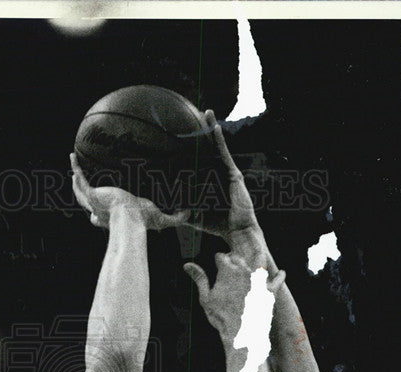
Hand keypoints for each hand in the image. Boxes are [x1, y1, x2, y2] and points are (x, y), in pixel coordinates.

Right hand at [70, 153, 188, 230]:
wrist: (130, 220)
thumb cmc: (143, 222)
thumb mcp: (162, 218)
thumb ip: (176, 217)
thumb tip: (190, 213)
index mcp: (112, 218)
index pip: (101, 219)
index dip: (98, 218)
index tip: (96, 215)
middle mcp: (101, 211)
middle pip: (88, 205)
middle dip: (84, 197)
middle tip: (82, 186)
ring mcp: (95, 202)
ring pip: (79, 192)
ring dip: (75, 181)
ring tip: (74, 168)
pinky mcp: (92, 194)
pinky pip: (81, 179)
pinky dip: (75, 167)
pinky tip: (72, 156)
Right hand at [184, 252, 284, 334]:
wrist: (242, 335)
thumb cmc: (221, 318)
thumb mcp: (206, 298)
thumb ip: (199, 278)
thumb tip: (186, 264)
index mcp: (227, 271)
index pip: (221, 256)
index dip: (217, 259)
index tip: (216, 261)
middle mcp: (244, 271)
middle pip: (238, 256)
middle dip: (234, 258)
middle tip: (231, 263)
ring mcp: (259, 280)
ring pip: (258, 260)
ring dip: (256, 257)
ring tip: (254, 256)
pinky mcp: (269, 291)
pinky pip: (277, 280)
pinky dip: (279, 276)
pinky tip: (281, 273)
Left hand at [191, 111, 265, 262]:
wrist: (236, 231)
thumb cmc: (217, 225)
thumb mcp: (194, 216)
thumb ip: (181, 212)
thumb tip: (164, 210)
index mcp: (207, 181)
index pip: (196, 161)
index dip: (189, 149)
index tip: (178, 137)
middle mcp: (216, 173)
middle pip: (206, 149)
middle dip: (200, 132)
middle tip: (190, 116)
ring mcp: (225, 171)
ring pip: (216, 147)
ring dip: (210, 129)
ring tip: (205, 112)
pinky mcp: (233, 173)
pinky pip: (224, 153)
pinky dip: (219, 140)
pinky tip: (214, 127)